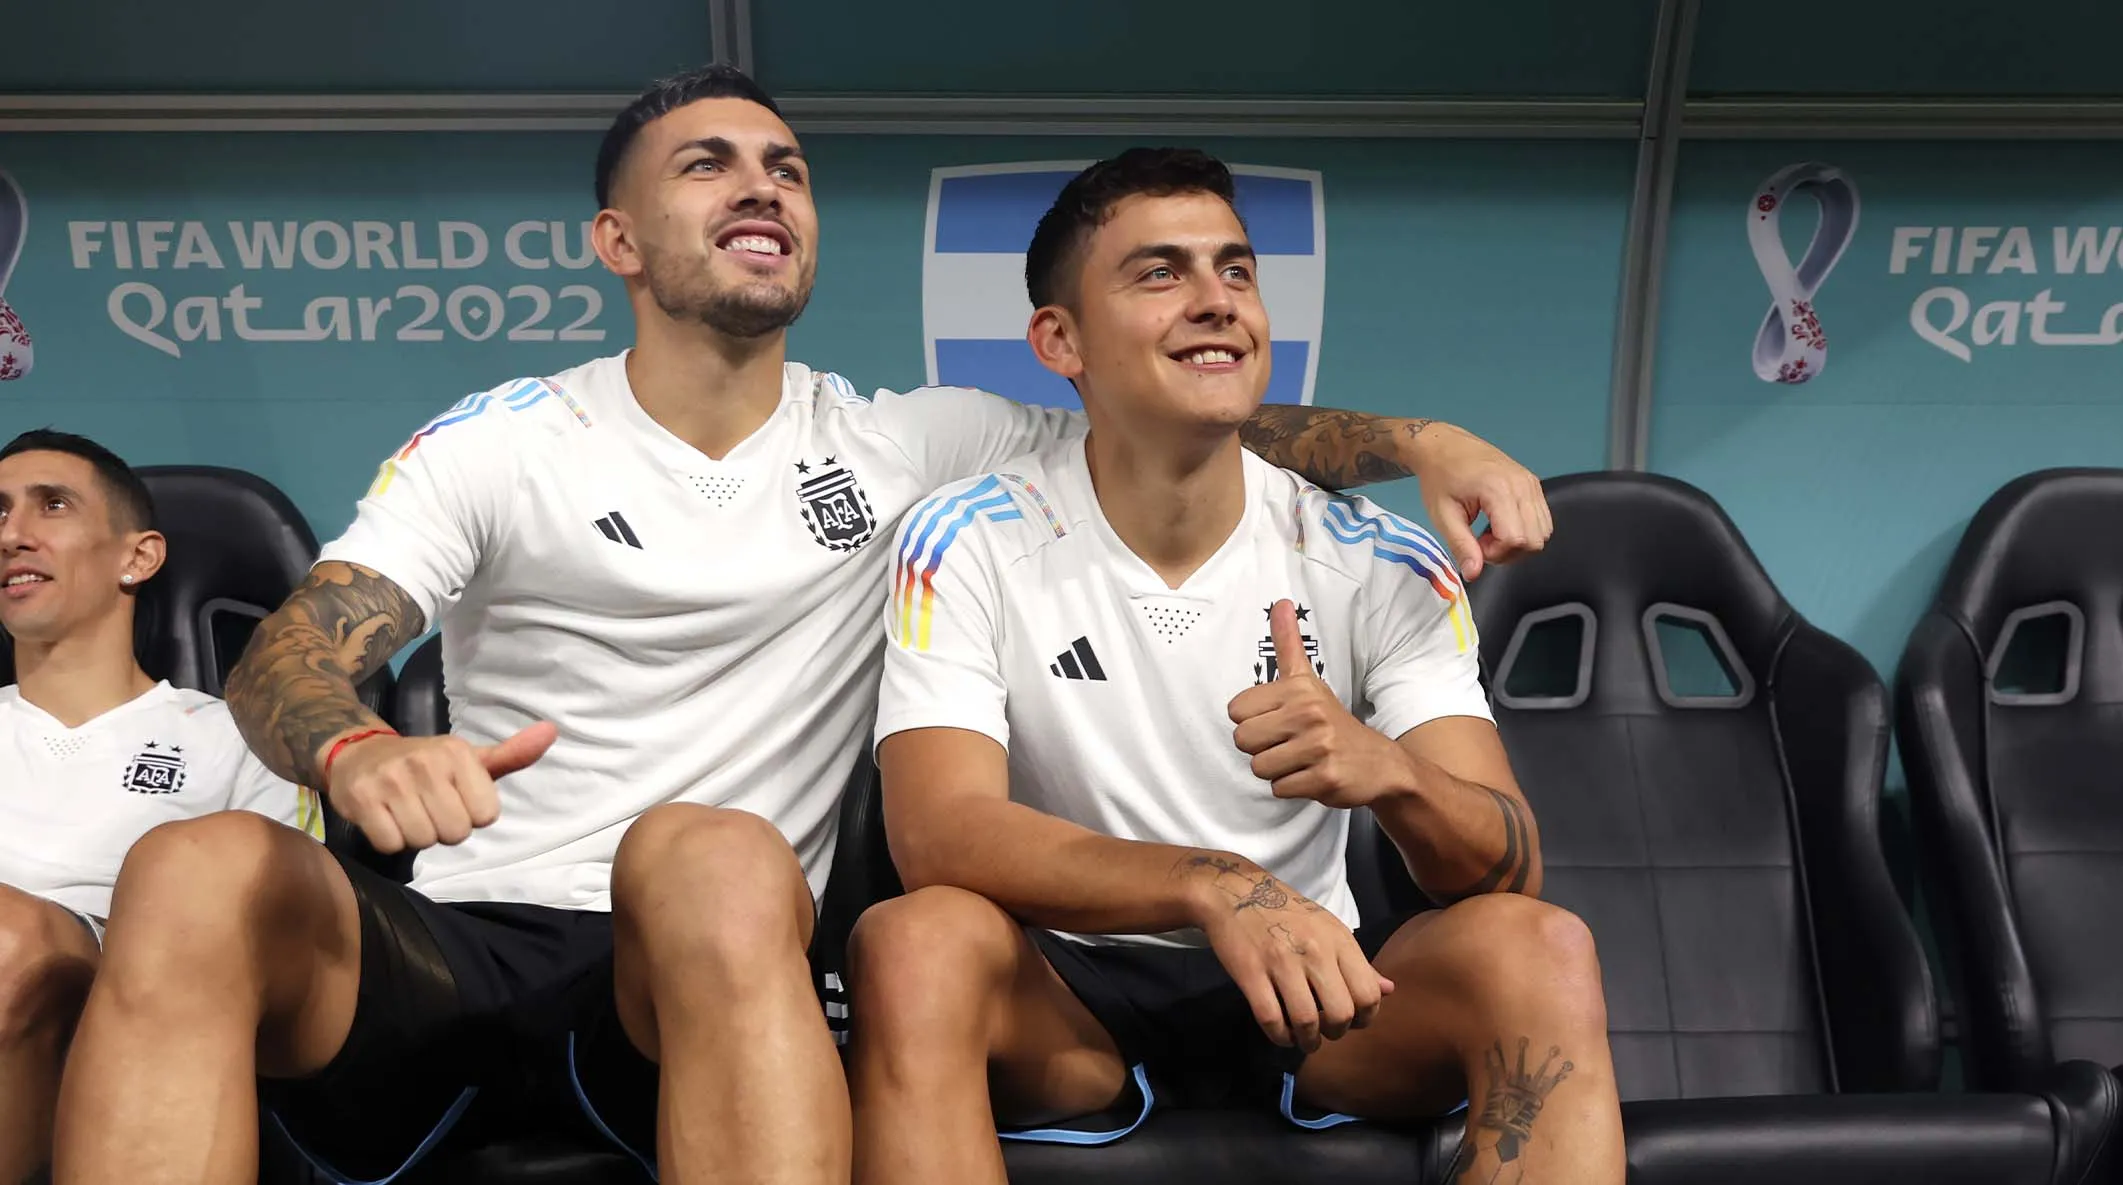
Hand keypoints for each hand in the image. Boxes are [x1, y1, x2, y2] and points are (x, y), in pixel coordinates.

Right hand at [323, 722, 556, 853]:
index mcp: (458, 753)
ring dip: (416, 836)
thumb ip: (512, 754)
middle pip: (456, 833)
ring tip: (407, 813)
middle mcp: (426, 762)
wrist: (357, 752)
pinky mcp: (361, 799)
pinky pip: (390, 845)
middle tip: (428, 809)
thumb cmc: (425, 764)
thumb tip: (552, 731)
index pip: (486, 816)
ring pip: (423, 841)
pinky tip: (386, 819)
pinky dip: (389, 841)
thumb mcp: (470, 758)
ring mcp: (391, 780)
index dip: (470, 816)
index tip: (453, 800)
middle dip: (443, 829)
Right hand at [1177, 853, 1393, 1050]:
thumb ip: (1358, 963)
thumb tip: (1388, 990)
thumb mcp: (1329, 929)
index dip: (1365, 1018)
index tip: (1352, 1022)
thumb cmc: (1288, 913)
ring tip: (1304, 1040)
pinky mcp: (1251, 972)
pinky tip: (1282, 1034)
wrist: (1235, 892)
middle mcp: (1315, 951)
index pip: (1368, 994)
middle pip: (1340, 1013)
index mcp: (1339, 940)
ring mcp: (1281, 962)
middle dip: (1336, 1033)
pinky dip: (1279, 1036)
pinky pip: (1271, 1018)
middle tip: (1325, 1032)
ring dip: (1308, 1041)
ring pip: (1306, 1021)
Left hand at [1229, 600, 1414, 809]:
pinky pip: (1279, 788)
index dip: (1252, 720)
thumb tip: (1280, 602)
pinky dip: (1292, 786)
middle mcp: (1308, 715)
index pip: (1236, 710)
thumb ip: (1288, 644)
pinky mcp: (1324, 778)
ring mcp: (1318, 748)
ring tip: (1300, 759)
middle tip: (1288, 742)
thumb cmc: (1332, 721)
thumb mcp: (1308, 680)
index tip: (1277, 719)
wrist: (1379, 763)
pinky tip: (1311, 774)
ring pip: (1259, 767)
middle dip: (1261, 747)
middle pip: (1243, 740)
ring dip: (1276, 769)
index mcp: (1298, 689)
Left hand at [1402, 421, 1550, 580]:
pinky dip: (1525, 530)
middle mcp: (1522, 485)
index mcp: (1498, 489)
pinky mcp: (1533, 484)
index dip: (1496, 553)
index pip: (1515, 539)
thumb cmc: (1439, 477)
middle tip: (1481, 542)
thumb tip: (1473, 574)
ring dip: (1518, 543)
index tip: (1474, 546)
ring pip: (1543, 533)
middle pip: (1534, 540)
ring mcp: (1531, 483)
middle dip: (1508, 552)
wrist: (1444, 446)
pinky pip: (1542, 520)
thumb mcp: (1442, 515)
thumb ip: (1461, 546)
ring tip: (1490, 532)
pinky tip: (1500, 524)